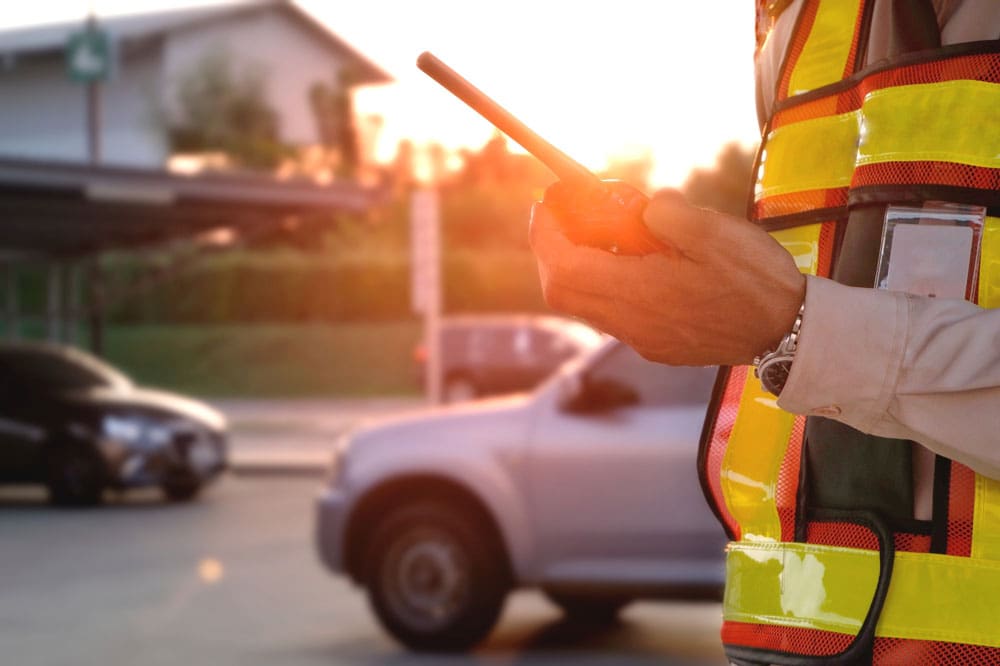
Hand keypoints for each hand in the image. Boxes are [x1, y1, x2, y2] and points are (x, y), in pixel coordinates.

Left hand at [529, 187, 805, 365]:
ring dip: (580, 265)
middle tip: (565, 214)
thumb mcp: (712, 229)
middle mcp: (630, 324)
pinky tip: (635, 260)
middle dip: (553, 249)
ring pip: (585, 304)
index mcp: (638, 294)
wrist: (789, 333)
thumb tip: (642, 208)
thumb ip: (664, 212)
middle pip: (562, 290)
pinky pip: (612, 314)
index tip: (546, 203)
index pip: (563, 267)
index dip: (545, 234)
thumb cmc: (756, 281)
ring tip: (604, 231)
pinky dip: (606, 282)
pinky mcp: (656, 346)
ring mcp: (642, 339)